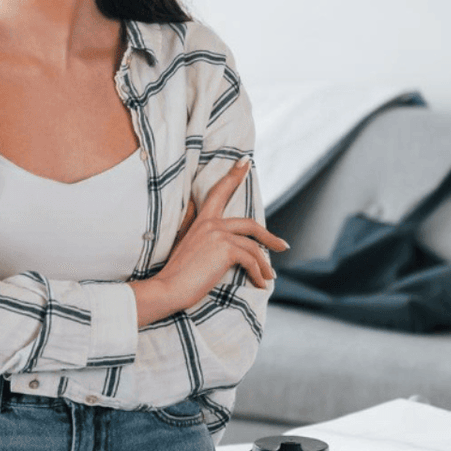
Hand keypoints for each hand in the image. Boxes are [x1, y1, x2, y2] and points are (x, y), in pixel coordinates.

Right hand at [142, 158, 286, 318]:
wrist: (167, 288)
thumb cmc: (177, 274)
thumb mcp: (190, 249)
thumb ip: (204, 238)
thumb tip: (223, 243)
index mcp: (201, 221)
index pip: (219, 192)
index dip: (234, 175)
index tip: (245, 162)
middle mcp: (210, 223)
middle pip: (250, 224)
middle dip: (269, 236)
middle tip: (283, 245)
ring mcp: (218, 234)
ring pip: (254, 246)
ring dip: (265, 265)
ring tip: (269, 277)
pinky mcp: (225, 249)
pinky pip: (251, 260)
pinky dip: (259, 274)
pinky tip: (260, 284)